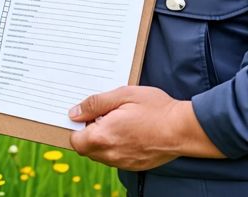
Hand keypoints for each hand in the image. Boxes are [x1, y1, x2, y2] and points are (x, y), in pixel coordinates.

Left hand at [68, 86, 223, 170]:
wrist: (185, 129)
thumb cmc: (155, 109)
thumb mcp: (122, 95)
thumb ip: (94, 104)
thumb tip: (74, 113)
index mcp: (104, 136)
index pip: (75, 140)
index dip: (78, 128)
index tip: (89, 116)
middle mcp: (111, 154)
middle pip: (86, 149)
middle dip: (89, 134)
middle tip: (105, 117)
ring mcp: (123, 162)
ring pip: (100, 155)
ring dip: (102, 142)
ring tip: (119, 124)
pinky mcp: (135, 165)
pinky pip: (116, 158)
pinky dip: (116, 148)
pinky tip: (129, 133)